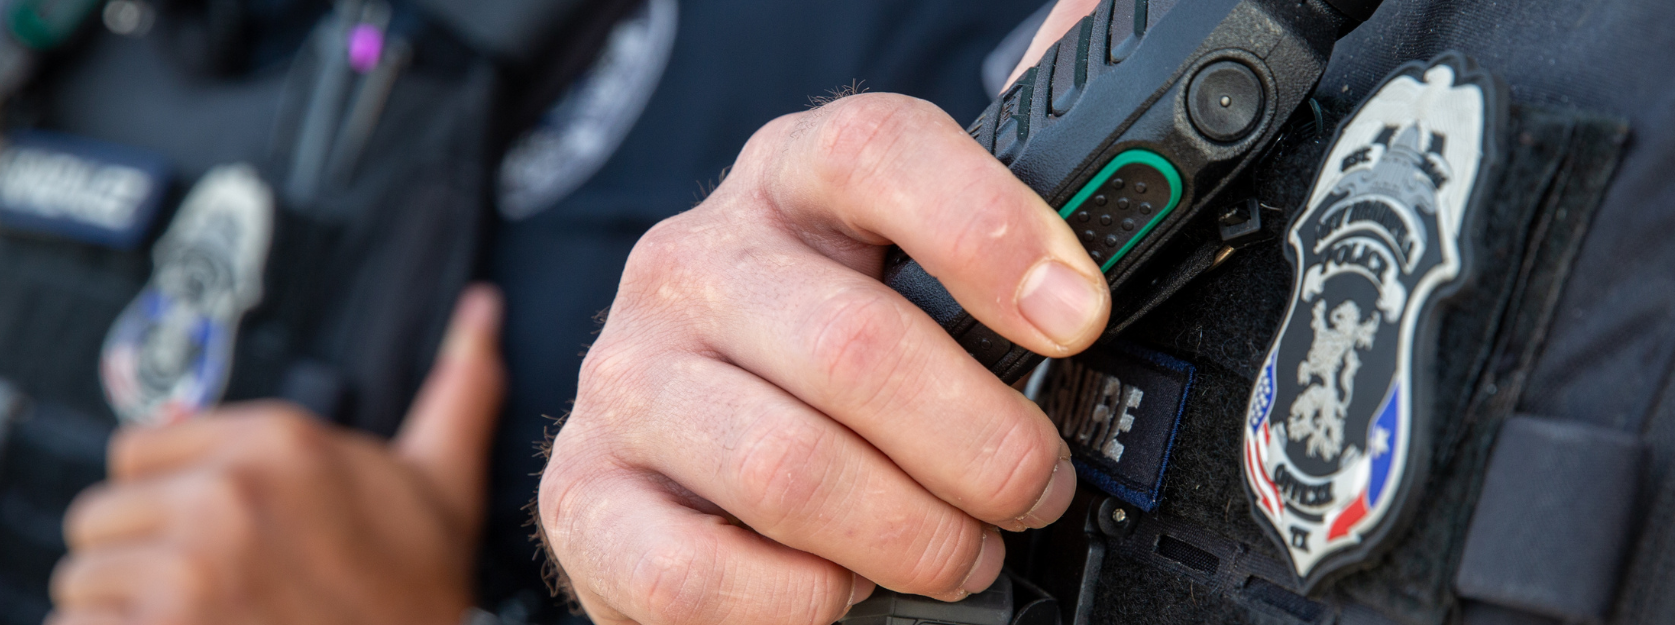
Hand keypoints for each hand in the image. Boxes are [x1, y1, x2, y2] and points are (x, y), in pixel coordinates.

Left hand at [47, 285, 506, 624]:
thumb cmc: (423, 595)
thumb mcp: (441, 486)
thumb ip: (454, 393)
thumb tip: (482, 308)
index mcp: (278, 441)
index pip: (136, 452)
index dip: (168, 499)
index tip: (214, 539)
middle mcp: (224, 495)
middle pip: (99, 515)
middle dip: (138, 558)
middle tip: (205, 592)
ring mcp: (185, 570)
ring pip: (81, 581)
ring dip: (121, 612)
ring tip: (194, 621)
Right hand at [535, 3, 1109, 621]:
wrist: (688, 474)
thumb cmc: (829, 368)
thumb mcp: (912, 269)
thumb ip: (1000, 186)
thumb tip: (1093, 24)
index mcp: (789, 182)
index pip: (878, 152)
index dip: (989, 228)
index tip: (1078, 316)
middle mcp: (693, 263)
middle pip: (856, 343)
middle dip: (984, 443)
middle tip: (1036, 488)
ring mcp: (626, 380)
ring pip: (788, 468)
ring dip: (910, 536)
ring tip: (961, 554)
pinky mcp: (581, 498)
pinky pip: (694, 572)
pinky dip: (798, 601)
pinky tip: (842, 591)